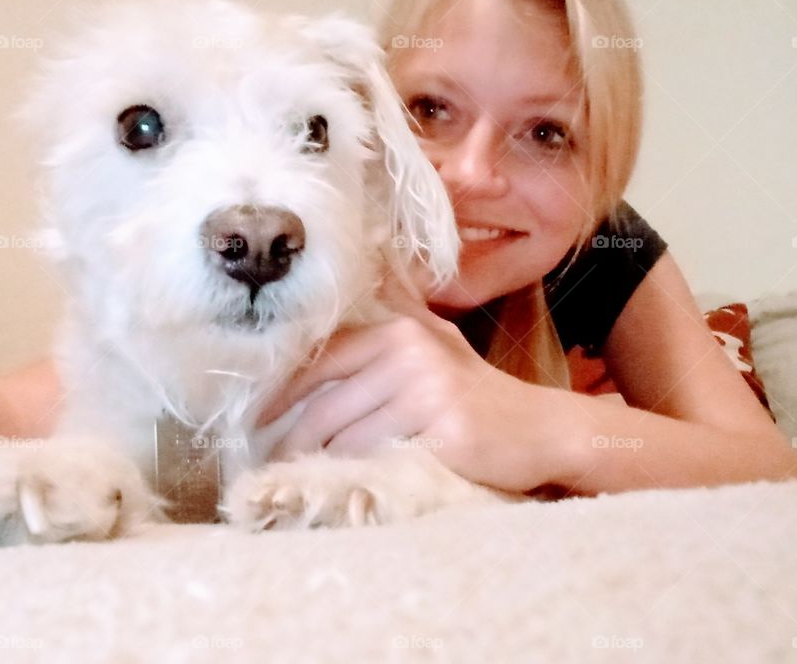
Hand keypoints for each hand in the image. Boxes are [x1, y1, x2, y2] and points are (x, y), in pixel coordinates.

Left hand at [256, 276, 569, 492]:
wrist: (541, 429)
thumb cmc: (476, 392)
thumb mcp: (435, 345)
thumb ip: (389, 325)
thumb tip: (332, 309)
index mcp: (400, 332)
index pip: (320, 360)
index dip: (279, 393)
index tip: (254, 420)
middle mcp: (412, 356)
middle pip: (325, 408)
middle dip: (292, 441)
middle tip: (273, 464)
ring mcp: (430, 394)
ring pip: (346, 440)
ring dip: (321, 466)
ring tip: (307, 480)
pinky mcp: (446, 436)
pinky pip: (379, 463)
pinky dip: (357, 478)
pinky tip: (348, 487)